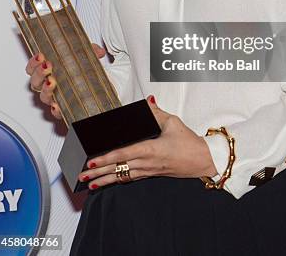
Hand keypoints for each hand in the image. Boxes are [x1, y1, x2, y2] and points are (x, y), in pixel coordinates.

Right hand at [25, 43, 105, 118]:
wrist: (94, 89)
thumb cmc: (82, 72)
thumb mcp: (85, 57)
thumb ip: (90, 51)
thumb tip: (98, 52)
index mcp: (48, 72)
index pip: (33, 68)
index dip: (33, 63)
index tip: (40, 56)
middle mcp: (48, 85)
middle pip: (35, 82)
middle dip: (39, 73)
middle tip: (47, 66)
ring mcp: (55, 97)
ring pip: (43, 97)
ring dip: (46, 90)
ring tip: (52, 83)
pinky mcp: (63, 109)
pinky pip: (56, 113)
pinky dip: (56, 110)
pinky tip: (57, 105)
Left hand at [78, 95, 217, 189]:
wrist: (203, 160)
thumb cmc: (189, 142)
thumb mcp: (173, 122)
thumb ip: (157, 112)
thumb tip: (147, 102)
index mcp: (151, 149)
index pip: (124, 154)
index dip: (107, 158)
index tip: (93, 160)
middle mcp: (147, 162)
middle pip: (119, 168)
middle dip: (99, 172)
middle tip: (83, 174)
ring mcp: (149, 171)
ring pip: (122, 176)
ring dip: (105, 180)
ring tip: (89, 183)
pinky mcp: (151, 174)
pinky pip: (130, 178)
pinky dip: (117, 180)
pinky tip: (108, 182)